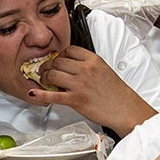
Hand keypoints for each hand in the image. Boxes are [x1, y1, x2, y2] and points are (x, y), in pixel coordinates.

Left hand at [23, 47, 156, 132]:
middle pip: (58, 61)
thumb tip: (73, 67)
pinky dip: (41, 94)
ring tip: (43, 80)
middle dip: (49, 65)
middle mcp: (86, 69)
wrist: (125, 109)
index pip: (70, 50)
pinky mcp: (76, 99)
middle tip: (45, 70)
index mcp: (94, 60)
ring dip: (44, 77)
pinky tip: (34, 92)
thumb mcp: (104, 71)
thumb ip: (89, 66)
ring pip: (53, 74)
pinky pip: (53, 95)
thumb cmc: (117, 94)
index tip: (57, 59)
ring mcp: (80, 84)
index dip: (60, 55)